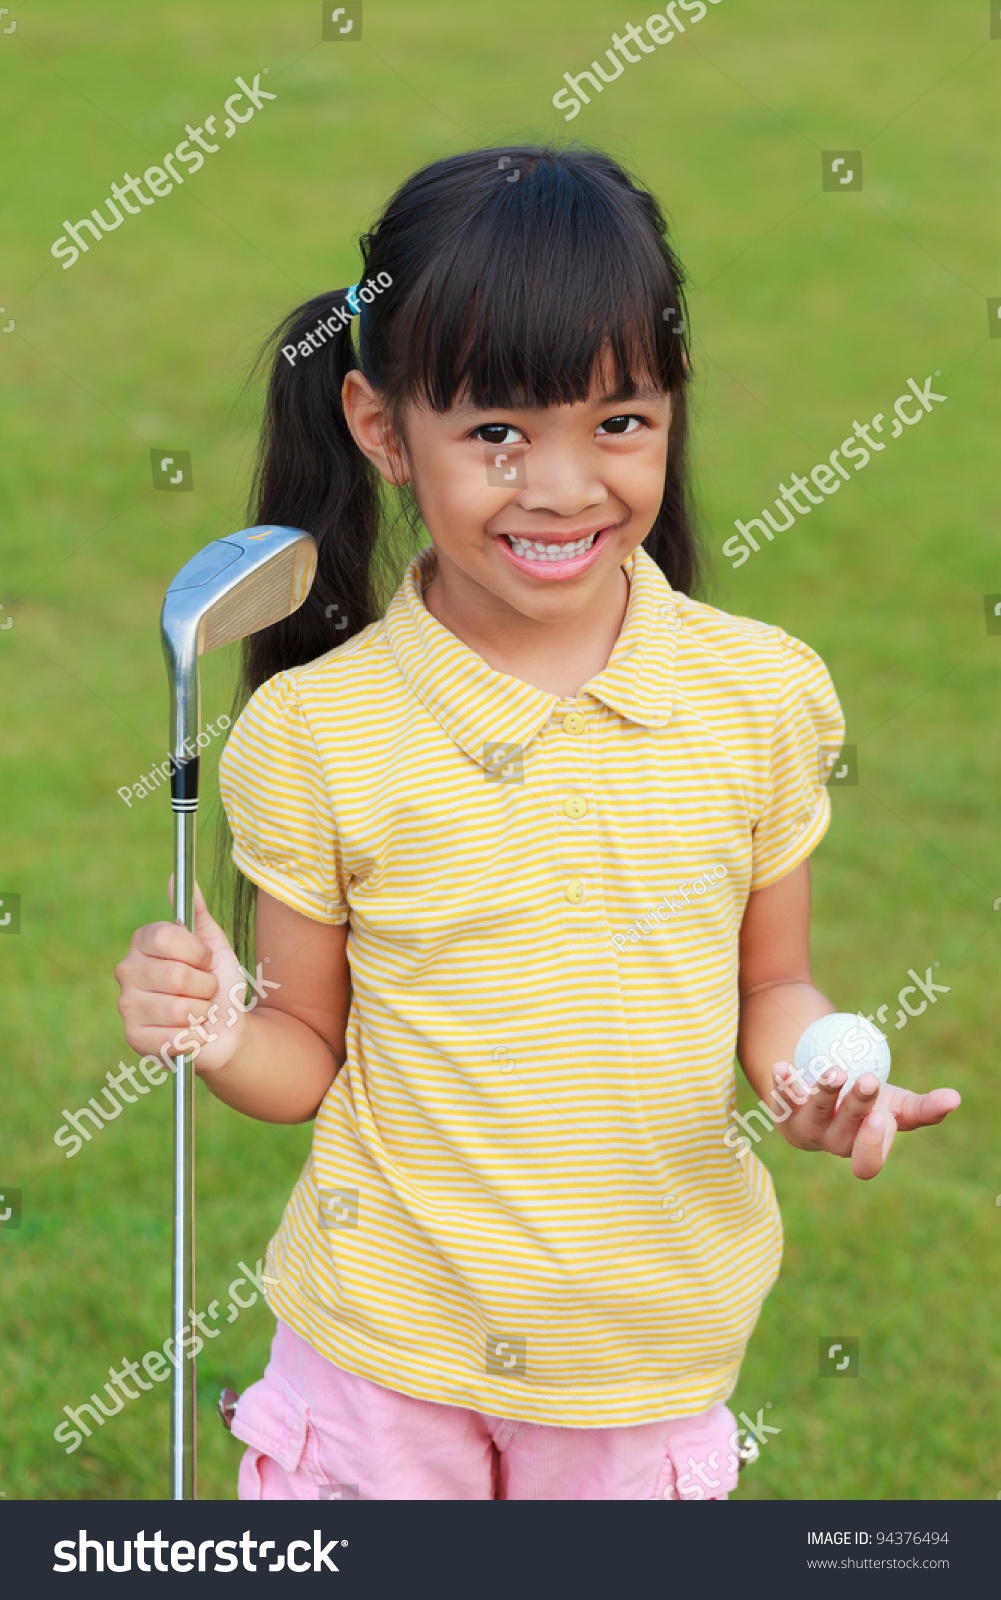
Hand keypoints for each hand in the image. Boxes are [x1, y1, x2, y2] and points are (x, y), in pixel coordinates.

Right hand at [114, 878, 249, 1074]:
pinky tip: (189, 1033)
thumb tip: (176, 877)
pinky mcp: (133, 1037)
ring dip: (201, 1012)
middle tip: (204, 990)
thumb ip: (197, 912)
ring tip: (198, 1011)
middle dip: (205, 986)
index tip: (207, 960)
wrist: (227, 1029)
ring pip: (178, 1007)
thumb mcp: (214, 944)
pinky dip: (193, 1036)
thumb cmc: (218, 984)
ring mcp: (126, 1005)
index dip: (197, 952)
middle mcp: (126, 970)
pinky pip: (172, 1036)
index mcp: (143, 942)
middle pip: (175, 975)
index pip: (166, 936)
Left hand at [771, 1061, 960, 1179]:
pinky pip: (780, 1098)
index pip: (867, 1162)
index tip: (880, 1117)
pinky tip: (781, 1067)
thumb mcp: (896, 1105)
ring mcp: (808, 1128)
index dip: (871, 1146)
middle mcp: (834, 1142)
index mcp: (864, 1146)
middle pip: (844, 1131)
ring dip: (823, 1091)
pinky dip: (783, 1083)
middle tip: (869, 1079)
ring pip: (814, 1113)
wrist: (824, 1096)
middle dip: (856, 1106)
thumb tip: (954, 1099)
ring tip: (834, 1070)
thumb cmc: (868, 1104)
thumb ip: (925, 1108)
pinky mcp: (785, 1110)